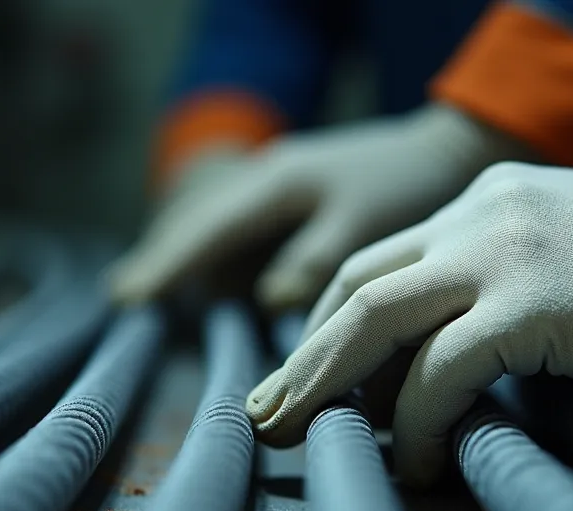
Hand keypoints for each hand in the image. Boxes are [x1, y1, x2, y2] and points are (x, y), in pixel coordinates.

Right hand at [107, 105, 529, 310]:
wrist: (449, 150)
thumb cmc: (409, 188)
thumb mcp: (364, 225)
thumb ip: (313, 262)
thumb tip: (266, 298)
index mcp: (275, 184)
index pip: (206, 230)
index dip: (168, 265)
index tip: (130, 297)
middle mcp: (265, 177)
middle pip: (197, 218)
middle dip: (162, 254)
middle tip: (123, 293)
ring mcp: (277, 181)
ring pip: (213, 216)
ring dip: (182, 247)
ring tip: (149, 280)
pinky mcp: (294, 192)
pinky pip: (237, 219)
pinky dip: (213, 242)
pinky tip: (210, 266)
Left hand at [246, 163, 572, 484]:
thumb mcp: (570, 257)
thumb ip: (505, 288)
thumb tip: (449, 365)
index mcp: (489, 201)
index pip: (384, 261)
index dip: (333, 321)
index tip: (309, 374)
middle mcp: (482, 216)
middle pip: (355, 285)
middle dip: (300, 354)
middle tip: (266, 410)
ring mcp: (503, 253)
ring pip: (372, 319)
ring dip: (321, 383)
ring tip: (291, 434)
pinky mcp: (533, 302)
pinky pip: (443, 372)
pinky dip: (417, 422)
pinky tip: (417, 461)